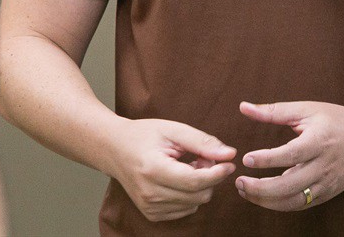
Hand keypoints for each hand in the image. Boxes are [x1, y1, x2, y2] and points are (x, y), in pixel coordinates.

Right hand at [106, 118, 236, 221]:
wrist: (113, 149)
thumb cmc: (142, 135)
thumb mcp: (172, 130)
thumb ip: (202, 142)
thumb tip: (230, 154)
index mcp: (153, 170)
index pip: (195, 181)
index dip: (217, 172)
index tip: (229, 161)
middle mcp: (150, 194)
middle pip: (199, 195)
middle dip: (210, 176)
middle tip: (203, 157)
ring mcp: (150, 207)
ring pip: (195, 204)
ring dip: (201, 185)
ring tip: (189, 165)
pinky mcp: (152, 214)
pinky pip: (186, 210)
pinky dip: (190, 195)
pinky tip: (181, 178)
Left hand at [235, 101, 343, 210]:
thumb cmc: (334, 120)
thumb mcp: (306, 109)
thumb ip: (273, 111)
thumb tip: (244, 107)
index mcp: (319, 141)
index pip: (291, 154)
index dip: (268, 159)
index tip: (247, 159)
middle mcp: (324, 165)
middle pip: (291, 184)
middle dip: (262, 188)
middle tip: (240, 182)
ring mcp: (326, 183)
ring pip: (294, 200)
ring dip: (267, 201)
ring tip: (246, 191)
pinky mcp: (327, 194)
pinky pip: (301, 205)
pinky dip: (280, 204)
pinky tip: (264, 197)